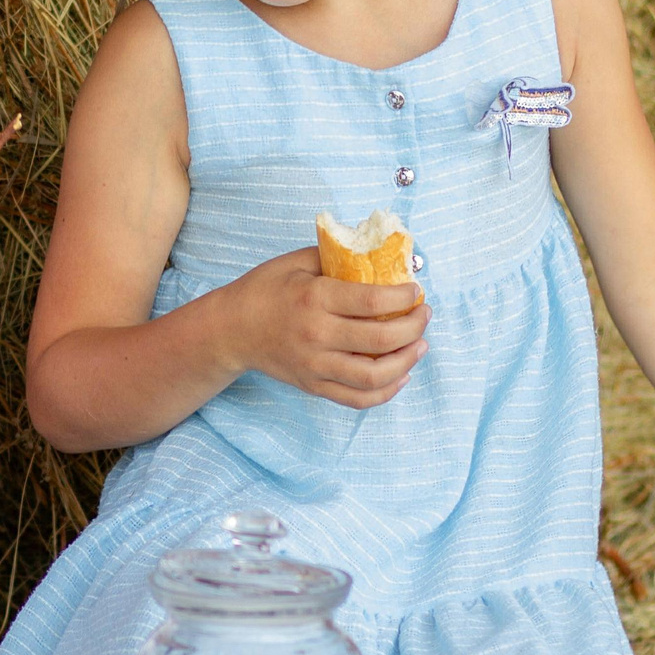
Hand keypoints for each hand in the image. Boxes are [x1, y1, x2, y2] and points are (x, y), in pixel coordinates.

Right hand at [213, 247, 429, 407]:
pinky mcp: (314, 386)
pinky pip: (358, 399)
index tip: (416, 291)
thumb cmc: (265, 289)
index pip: (374, 300)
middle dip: (415, 327)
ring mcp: (315, 366)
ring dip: (407, 361)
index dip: (405, 297)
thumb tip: (379, 255)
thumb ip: (337, 257)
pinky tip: (401, 375)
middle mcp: (317, 335)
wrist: (231, 329)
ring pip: (375, 376)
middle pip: (382, 339)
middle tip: (423, 315)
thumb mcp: (297, 261)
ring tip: (420, 346)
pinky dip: (386, 392)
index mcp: (315, 298)